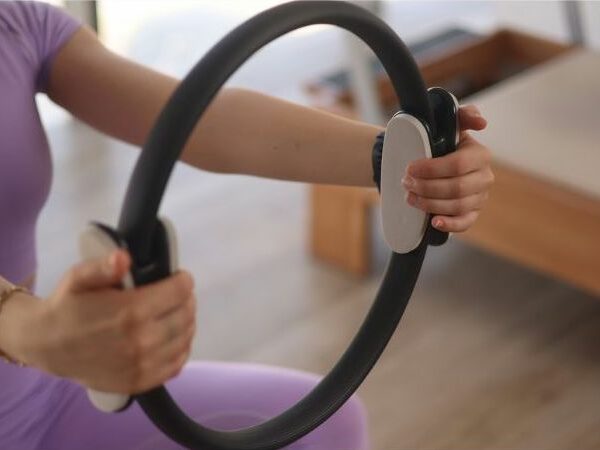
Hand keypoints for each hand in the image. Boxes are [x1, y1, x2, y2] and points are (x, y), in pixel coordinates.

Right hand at [24, 250, 195, 393]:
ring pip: (185, 338)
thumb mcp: (79, 278)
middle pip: (186, 314)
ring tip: (175, 313)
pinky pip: (176, 364)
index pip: (180, 291)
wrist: (46, 346)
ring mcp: (143, 364)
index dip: (182, 281)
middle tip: (177, 295)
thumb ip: (104, 267)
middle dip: (186, 300)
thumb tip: (123, 258)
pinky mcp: (140, 382)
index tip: (178, 278)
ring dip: (186, 322)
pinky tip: (173, 338)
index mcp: (131, 311)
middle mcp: (142, 340)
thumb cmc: (67, 307)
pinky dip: (181, 349)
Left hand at [402, 105, 493, 232]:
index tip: (410, 168)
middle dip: (427, 187)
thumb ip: (462, 115)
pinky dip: (450, 225)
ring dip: (430, 204)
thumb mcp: (447, 125)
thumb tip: (481, 121)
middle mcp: (484, 177)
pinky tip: (434, 222)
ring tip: (410, 197)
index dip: (432, 169)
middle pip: (456, 188)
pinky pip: (465, 223)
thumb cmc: (438, 142)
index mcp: (480, 155)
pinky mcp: (472, 213)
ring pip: (457, 206)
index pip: (458, 164)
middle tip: (406, 183)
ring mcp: (479, 197)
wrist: (429, 162)